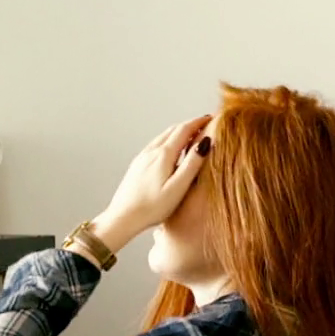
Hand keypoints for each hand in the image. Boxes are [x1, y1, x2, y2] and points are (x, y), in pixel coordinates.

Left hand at [92, 116, 214, 249]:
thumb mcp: (178, 187)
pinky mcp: (138, 164)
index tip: (211, 119)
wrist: (123, 217)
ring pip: (163, 136)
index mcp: (163, 155)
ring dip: (179, 132)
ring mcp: (142, 157)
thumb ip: (192, 164)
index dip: (199, 122)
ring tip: (192, 136)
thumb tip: (206, 142)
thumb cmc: (152, 207)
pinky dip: (169, 141)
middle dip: (190, 125)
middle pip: (173, 130)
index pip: (184, 129)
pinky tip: (172, 151)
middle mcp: (151, 152)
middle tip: (205, 125)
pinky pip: (156, 145)